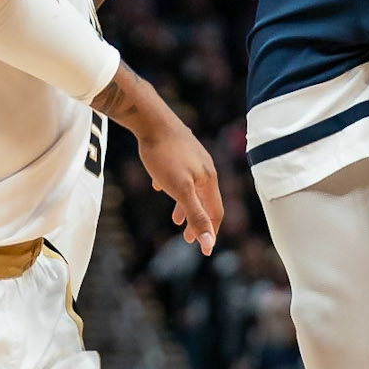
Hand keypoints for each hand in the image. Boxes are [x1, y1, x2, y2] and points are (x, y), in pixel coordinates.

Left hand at [136, 111, 222, 254]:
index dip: (211, 232)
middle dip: (198, 221)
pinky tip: (158, 186)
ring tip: (175, 218)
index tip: (204, 249)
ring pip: (193, 187)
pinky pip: (180, 174)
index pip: (216, 212)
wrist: (151, 120)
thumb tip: (209, 243)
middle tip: (187, 239)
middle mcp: (205, 168)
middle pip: (206, 201)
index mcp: (208, 180)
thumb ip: (195, 215)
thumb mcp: (180, 190)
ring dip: (186, 206)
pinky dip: (174, 187)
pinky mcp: (180, 149)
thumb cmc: (165, 156)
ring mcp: (193, 158)